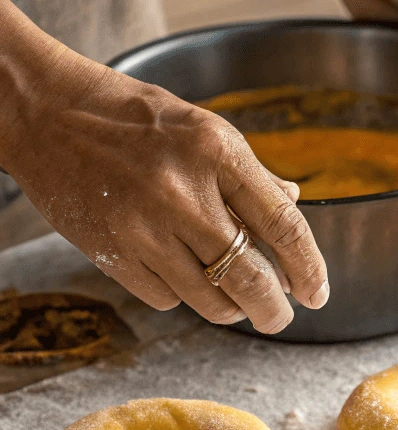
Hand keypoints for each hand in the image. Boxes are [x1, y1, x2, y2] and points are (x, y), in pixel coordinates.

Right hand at [0, 10, 328, 333]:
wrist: (46, 113)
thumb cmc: (135, 120)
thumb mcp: (204, 129)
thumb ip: (251, 174)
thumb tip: (294, 203)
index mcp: (217, 152)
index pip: (282, 224)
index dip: (308, 266)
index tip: (318, 292)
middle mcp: (183, 192)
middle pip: (250, 276)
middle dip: (274, 309)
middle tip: (281, 317)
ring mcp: (144, 226)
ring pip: (210, 299)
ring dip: (233, 311)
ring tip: (239, 305)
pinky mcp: (112, 252)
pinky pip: (166, 298)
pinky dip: (182, 296)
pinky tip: (182, 277)